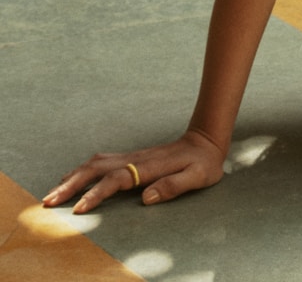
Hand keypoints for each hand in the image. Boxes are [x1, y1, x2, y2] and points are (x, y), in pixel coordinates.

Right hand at [42, 128, 225, 213]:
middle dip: (71, 184)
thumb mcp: (197, 176)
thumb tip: (146, 198)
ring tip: (53, 193)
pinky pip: (100, 163)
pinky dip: (82, 171)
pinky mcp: (130, 158)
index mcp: (149, 166)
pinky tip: (73, 179)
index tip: (79, 209)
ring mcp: (131, 156)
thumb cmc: (203, 163)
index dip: (97, 194)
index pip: (116, 180)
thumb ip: (173, 186)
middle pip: (96, 169)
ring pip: (95, 164)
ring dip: (72, 177)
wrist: (206, 140)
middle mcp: (135, 158)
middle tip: (49, 201)